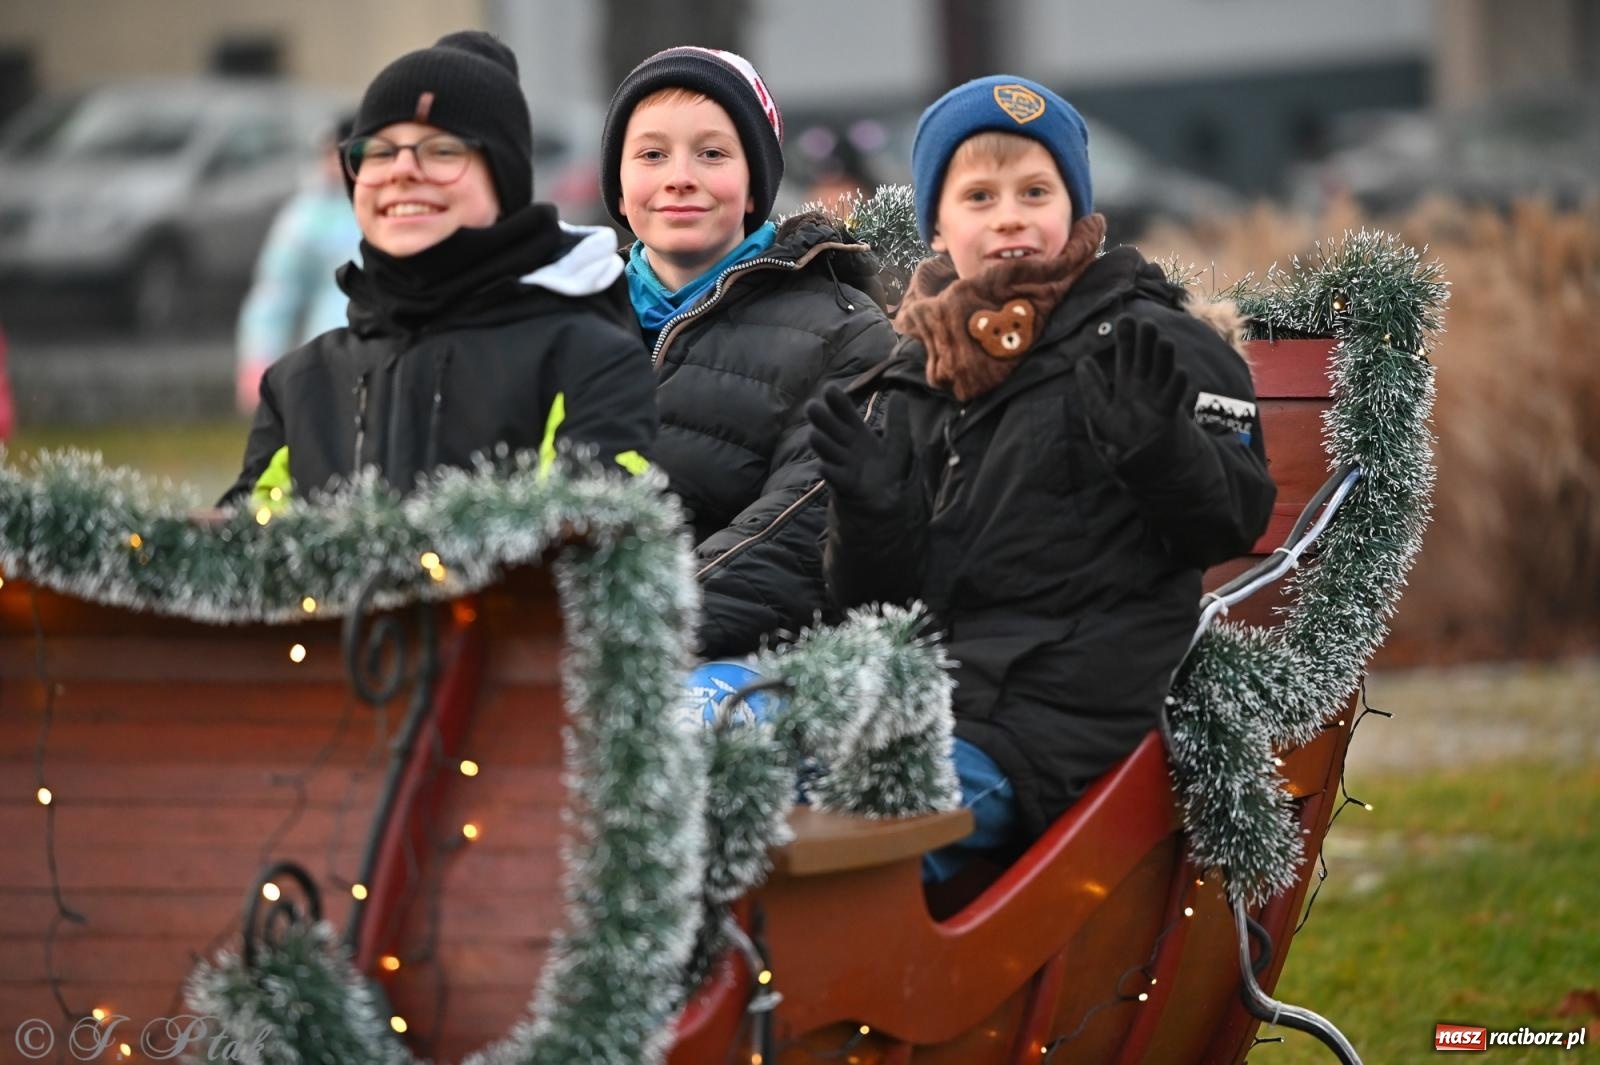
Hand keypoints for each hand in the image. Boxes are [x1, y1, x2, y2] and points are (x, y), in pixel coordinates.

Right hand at [806, 385, 911, 509]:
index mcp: (857, 434)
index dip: (838, 403)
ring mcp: (843, 466)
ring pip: (830, 453)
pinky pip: (837, 479)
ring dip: (823, 445)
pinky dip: (831, 474)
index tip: (829, 389)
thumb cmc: (884, 468)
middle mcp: (846, 447)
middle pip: (832, 431)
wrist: (883, 500)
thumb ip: (897, 422)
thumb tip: (899, 394)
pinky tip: (824, 468)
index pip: (845, 414)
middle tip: (811, 406)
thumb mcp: (896, 443)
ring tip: (814, 435)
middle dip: (822, 420)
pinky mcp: (846, 487)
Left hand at [1075, 316, 1189, 457]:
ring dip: (1164, 357)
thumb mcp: (1101, 409)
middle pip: (1147, 357)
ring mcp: (1159, 395)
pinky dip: (1177, 385)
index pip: (1126, 352)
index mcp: (1128, 379)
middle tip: (1146, 324)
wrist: (1143, 457)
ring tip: (1164, 341)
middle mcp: (1145, 383)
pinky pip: (1174, 396)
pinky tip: (1179, 371)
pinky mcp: (1169, 412)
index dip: (1126, 336)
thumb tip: (1082, 360)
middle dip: (1147, 342)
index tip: (1124, 319)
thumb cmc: (1124, 432)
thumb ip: (1091, 387)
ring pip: (1164, 371)